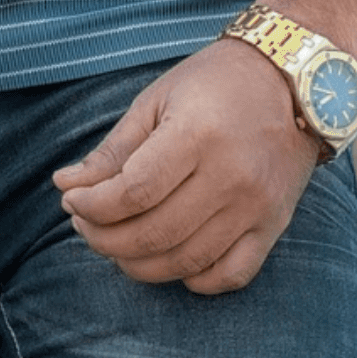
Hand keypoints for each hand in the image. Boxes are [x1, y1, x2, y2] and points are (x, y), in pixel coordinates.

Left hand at [53, 38, 317, 296]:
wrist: (291, 78)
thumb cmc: (214, 82)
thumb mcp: (157, 100)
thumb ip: (113, 149)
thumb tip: (65, 186)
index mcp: (197, 134)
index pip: (134, 192)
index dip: (93, 206)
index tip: (73, 201)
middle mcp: (231, 175)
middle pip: (155, 233)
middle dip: (106, 239)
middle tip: (85, 226)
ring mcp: (256, 206)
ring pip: (187, 261)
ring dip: (139, 264)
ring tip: (115, 245)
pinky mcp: (274, 225)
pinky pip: (230, 275)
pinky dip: (193, 278)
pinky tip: (169, 259)